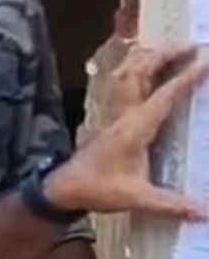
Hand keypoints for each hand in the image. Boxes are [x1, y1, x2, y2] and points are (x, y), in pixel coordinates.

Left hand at [46, 47, 207, 219]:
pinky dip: (134, 67)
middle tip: (192, 45)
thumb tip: (205, 212)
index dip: (186, 77)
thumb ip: (171, 204)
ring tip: (172, 48)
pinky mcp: (107, 116)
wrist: (63, 188)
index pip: (164, 96)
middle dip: (165, 54)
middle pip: (140, 71)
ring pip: (126, 71)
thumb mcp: (136, 198)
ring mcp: (112, 112)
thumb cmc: (97, 189)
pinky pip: (120, 83)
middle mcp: (122, 114)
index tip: (206, 60)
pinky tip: (144, 65)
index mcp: (134, 128)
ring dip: (147, 56)